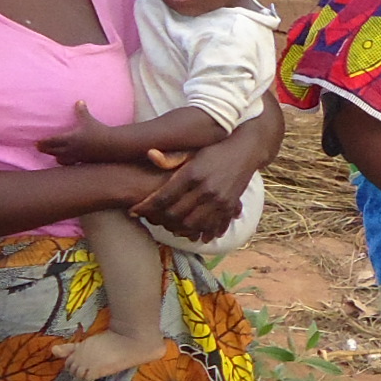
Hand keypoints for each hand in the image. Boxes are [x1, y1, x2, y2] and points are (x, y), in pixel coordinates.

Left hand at [37, 102, 120, 165]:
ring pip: (61, 160)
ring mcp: (77, 157)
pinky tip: (69, 161)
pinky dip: (68, 163)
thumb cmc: (99, 131)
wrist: (111, 145)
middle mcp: (71, 149)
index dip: (43, 142)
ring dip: (56, 157)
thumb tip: (79, 101)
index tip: (36, 142)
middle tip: (39, 148)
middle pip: (53, 151)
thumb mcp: (89, 120)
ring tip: (54, 155)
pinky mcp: (84, 162)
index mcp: (70, 138)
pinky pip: (72, 164)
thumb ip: (82, 111)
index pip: (51, 141)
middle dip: (45, 150)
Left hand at [136, 128, 257, 241]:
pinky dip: (199, 231)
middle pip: (175, 214)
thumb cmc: (213, 149)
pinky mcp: (229, 205)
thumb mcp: (191, 150)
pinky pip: (211, 225)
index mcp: (192, 173)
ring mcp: (218, 199)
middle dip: (159, 219)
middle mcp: (205, 188)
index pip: (163, 196)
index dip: (146, 206)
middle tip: (149, 219)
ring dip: (178, 228)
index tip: (133, 210)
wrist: (246, 150)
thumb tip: (149, 155)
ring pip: (192, 224)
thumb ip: (171, 158)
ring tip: (168, 226)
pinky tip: (192, 232)